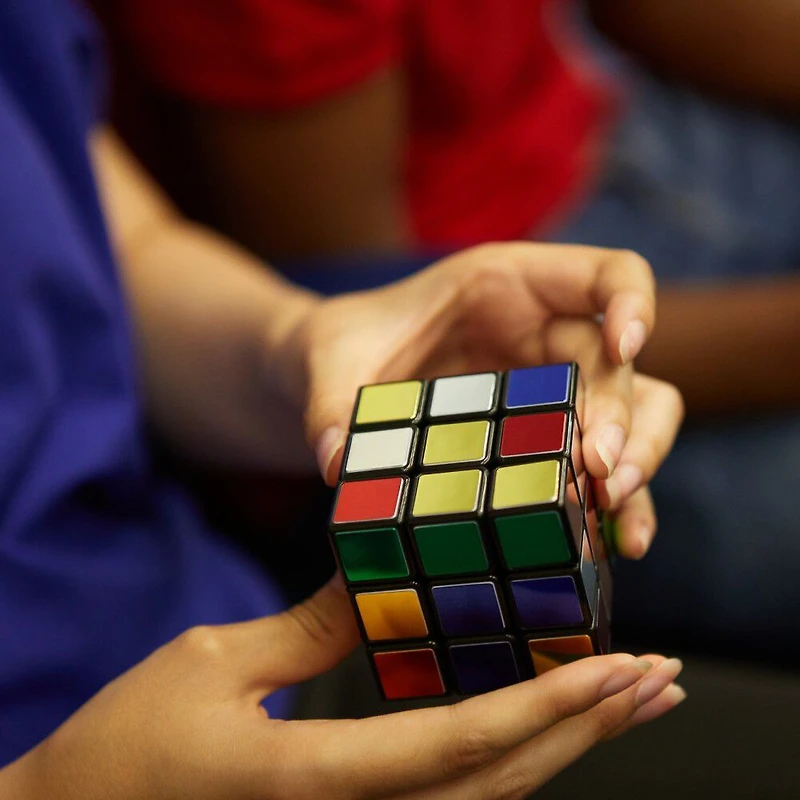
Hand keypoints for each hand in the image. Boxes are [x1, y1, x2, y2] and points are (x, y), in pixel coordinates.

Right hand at [5, 576, 684, 799]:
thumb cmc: (126, 745)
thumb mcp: (215, 662)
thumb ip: (306, 626)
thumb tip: (374, 580)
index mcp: (318, 781)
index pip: (460, 745)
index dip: (548, 708)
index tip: (619, 668)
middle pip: (499, 784)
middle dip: (589, 732)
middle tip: (660, 680)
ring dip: (564, 748)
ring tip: (625, 699)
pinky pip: (447, 796)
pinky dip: (509, 755)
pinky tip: (541, 723)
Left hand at [281, 243, 682, 558]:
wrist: (338, 379)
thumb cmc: (345, 346)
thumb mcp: (329, 358)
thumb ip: (330, 400)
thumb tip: (338, 462)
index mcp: (511, 286)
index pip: (608, 274)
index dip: (632, 303)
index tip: (625, 346)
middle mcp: (546, 336)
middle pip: (623, 366)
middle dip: (624, 417)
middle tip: (602, 470)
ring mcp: (551, 390)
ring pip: (636, 418)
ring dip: (637, 465)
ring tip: (617, 523)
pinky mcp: (544, 439)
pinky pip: (599, 470)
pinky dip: (615, 507)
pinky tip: (614, 547)